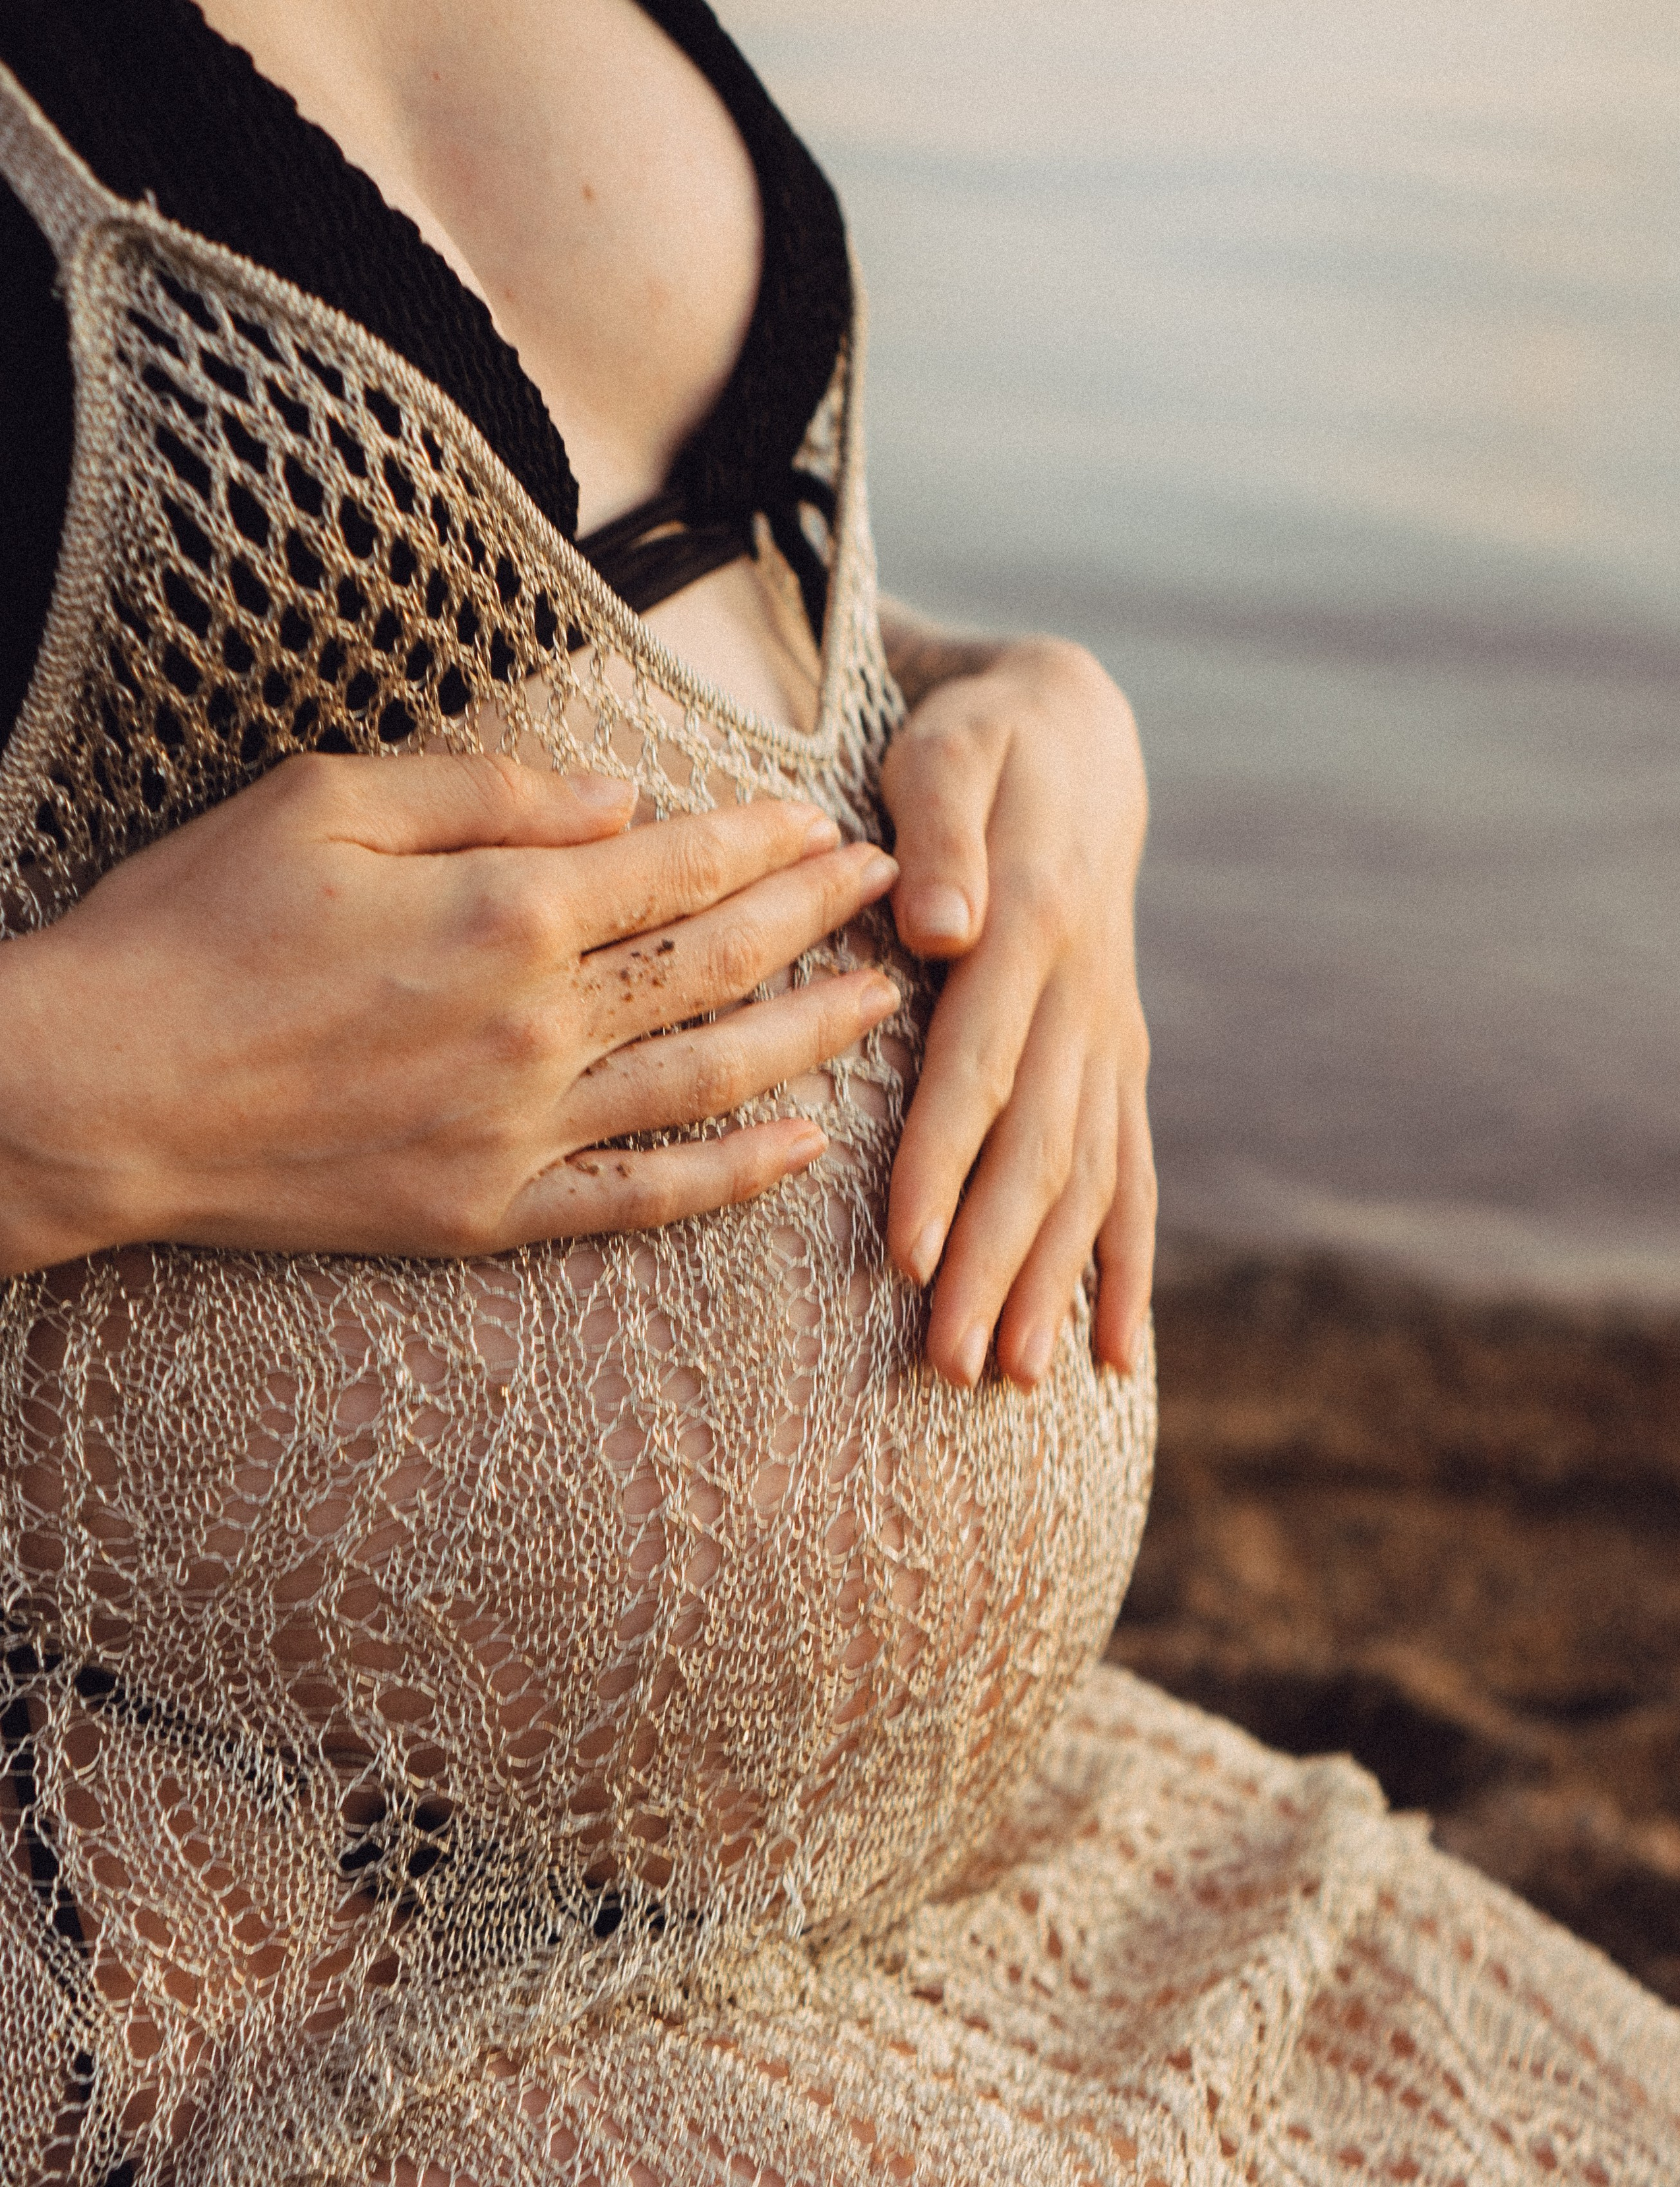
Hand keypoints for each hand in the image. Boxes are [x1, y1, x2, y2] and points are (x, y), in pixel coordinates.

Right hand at [0, 754, 899, 1272]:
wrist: (100, 1092)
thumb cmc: (193, 927)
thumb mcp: (325, 801)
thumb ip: (491, 794)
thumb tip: (625, 802)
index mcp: (505, 910)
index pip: (681, 866)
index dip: (766, 841)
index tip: (828, 823)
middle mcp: (538, 1025)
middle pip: (718, 963)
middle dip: (816, 919)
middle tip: (893, 892)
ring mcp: (519, 1131)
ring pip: (706, 1077)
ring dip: (808, 1038)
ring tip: (882, 1005)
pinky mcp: (486, 1214)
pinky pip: (640, 1200)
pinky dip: (727, 1175)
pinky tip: (796, 1148)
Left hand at [879, 633, 1154, 1388]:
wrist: (1077, 739)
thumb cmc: (982, 745)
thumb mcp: (950, 751)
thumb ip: (939, 831)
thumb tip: (941, 927)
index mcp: (1031, 931)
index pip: (977, 1067)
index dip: (944, 1163)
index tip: (909, 1254)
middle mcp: (1083, 1001)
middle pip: (1037, 1150)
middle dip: (995, 1263)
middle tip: (952, 1363)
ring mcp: (1110, 1040)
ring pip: (1088, 1181)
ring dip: (1055, 1284)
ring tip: (1017, 1379)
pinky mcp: (1119, 1063)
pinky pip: (1132, 1177)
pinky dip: (1127, 1266)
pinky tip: (1115, 1354)